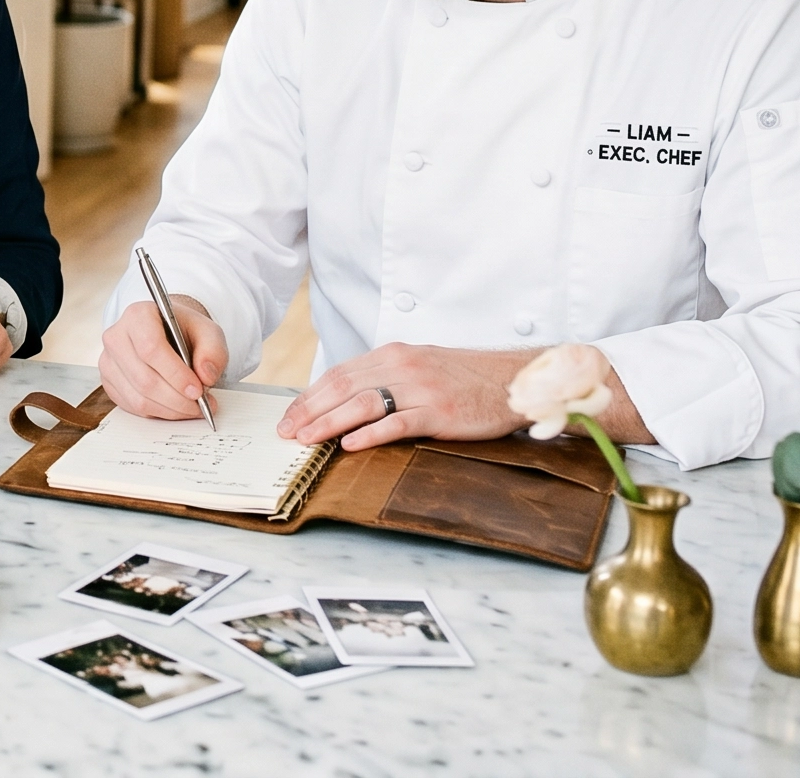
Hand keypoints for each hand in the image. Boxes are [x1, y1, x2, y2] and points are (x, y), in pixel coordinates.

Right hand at [99, 294, 225, 418]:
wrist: (167, 334)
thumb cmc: (184, 331)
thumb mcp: (208, 332)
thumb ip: (213, 351)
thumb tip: (206, 376)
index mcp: (138, 315)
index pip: (151, 348)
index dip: (175, 374)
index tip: (197, 390)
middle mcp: (116, 337)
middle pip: (144, 378)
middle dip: (177, 399)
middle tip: (201, 404)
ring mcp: (108, 361)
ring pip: (139, 398)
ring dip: (171, 410)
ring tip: (193, 408)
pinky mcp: (109, 382)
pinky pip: (133, 407)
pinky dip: (159, 412)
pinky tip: (175, 407)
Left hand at [278, 344, 531, 450]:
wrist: (513, 379)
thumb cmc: (464, 377)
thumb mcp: (419, 366)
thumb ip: (385, 378)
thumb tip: (344, 399)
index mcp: (392, 355)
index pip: (338, 374)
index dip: (309, 396)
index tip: (289, 415)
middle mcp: (402, 367)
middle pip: (343, 387)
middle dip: (309, 410)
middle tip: (287, 432)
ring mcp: (421, 389)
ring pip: (363, 403)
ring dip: (329, 422)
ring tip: (307, 439)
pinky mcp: (440, 412)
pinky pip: (398, 423)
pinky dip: (370, 434)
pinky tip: (350, 445)